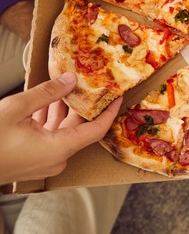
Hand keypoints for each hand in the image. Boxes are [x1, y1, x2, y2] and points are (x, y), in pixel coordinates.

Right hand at [0, 73, 120, 183]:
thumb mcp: (16, 109)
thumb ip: (47, 93)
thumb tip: (71, 79)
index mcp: (59, 149)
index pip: (96, 130)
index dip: (110, 112)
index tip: (118, 96)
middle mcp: (56, 159)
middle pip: (79, 128)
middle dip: (83, 105)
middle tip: (89, 84)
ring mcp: (44, 162)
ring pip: (62, 132)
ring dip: (63, 110)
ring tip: (65, 87)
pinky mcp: (33, 161)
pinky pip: (49, 138)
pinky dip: (49, 121)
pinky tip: (43, 103)